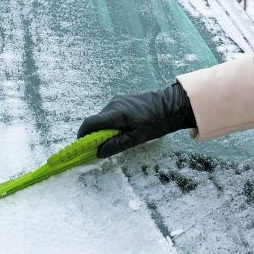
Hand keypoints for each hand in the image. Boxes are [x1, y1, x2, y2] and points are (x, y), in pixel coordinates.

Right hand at [77, 82, 195, 157]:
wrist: (171, 105)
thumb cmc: (156, 122)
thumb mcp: (137, 138)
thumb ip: (116, 145)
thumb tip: (98, 152)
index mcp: (115, 114)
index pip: (89, 123)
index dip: (82, 136)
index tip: (82, 147)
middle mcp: (112, 105)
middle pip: (96, 122)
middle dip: (95, 136)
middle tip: (103, 148)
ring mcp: (117, 101)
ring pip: (103, 119)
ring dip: (105, 130)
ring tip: (119, 138)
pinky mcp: (122, 101)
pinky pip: (110, 114)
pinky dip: (111, 124)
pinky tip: (124, 129)